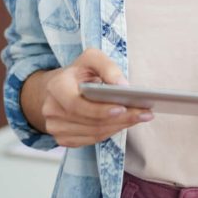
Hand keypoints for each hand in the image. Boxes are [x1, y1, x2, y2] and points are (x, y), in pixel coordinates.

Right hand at [39, 48, 153, 146]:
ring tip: (141, 116)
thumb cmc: (78, 71)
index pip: (76, 105)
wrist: (58, 87)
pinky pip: (92, 139)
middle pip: (90, 122)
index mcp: (56, 87)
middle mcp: (52, 110)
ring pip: (94, 133)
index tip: (123, 107)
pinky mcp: (64, 139)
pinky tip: (126, 122)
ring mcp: (56, 128)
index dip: (99, 110)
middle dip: (120, 118)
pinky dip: (111, 131)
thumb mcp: (92, 58)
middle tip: (145, 113)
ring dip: (120, 126)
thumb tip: (123, 86)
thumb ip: (108, 67)